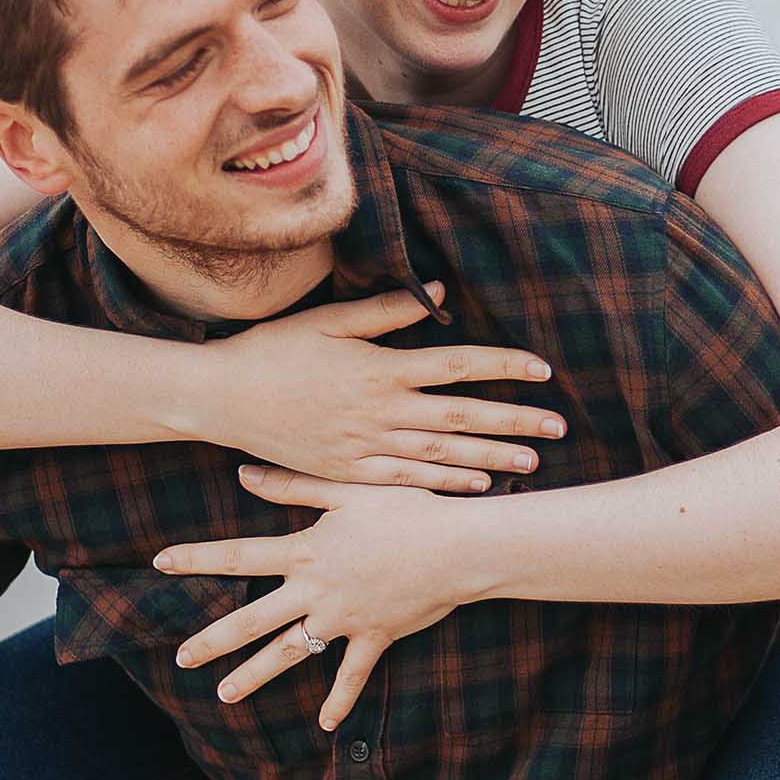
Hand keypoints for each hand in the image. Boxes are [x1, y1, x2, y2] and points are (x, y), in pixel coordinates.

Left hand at [154, 477, 503, 729]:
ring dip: (256, 676)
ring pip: (291, 653)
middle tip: (181, 659)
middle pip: (254, 619)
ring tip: (225, 695)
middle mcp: (316, 591)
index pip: (239, 555)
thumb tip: (243, 475)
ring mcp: (344, 619)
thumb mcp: (348, 489)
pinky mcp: (375, 637)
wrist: (457, 548)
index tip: (160, 563)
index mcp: (305, 552)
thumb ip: (292, 486)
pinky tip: (324, 725)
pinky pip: (353, 674)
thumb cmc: (407, 509)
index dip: (198, 558)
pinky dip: (339, 700)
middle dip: (214, 640)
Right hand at [202, 285, 564, 493]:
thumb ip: (386, 310)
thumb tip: (441, 294)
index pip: (457, 365)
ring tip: (532, 462)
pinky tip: (478, 485)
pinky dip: (445, 482)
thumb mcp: (328, 321)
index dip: (503, 367)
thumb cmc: (273, 351)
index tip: (543, 371)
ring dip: (491, 457)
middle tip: (558, 428)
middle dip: (515, 421)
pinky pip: (407, 480)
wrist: (221, 398)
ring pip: (442, 452)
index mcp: (380, 368)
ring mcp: (366, 445)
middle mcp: (380, 410)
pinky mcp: (349, 472)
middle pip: (462, 415)